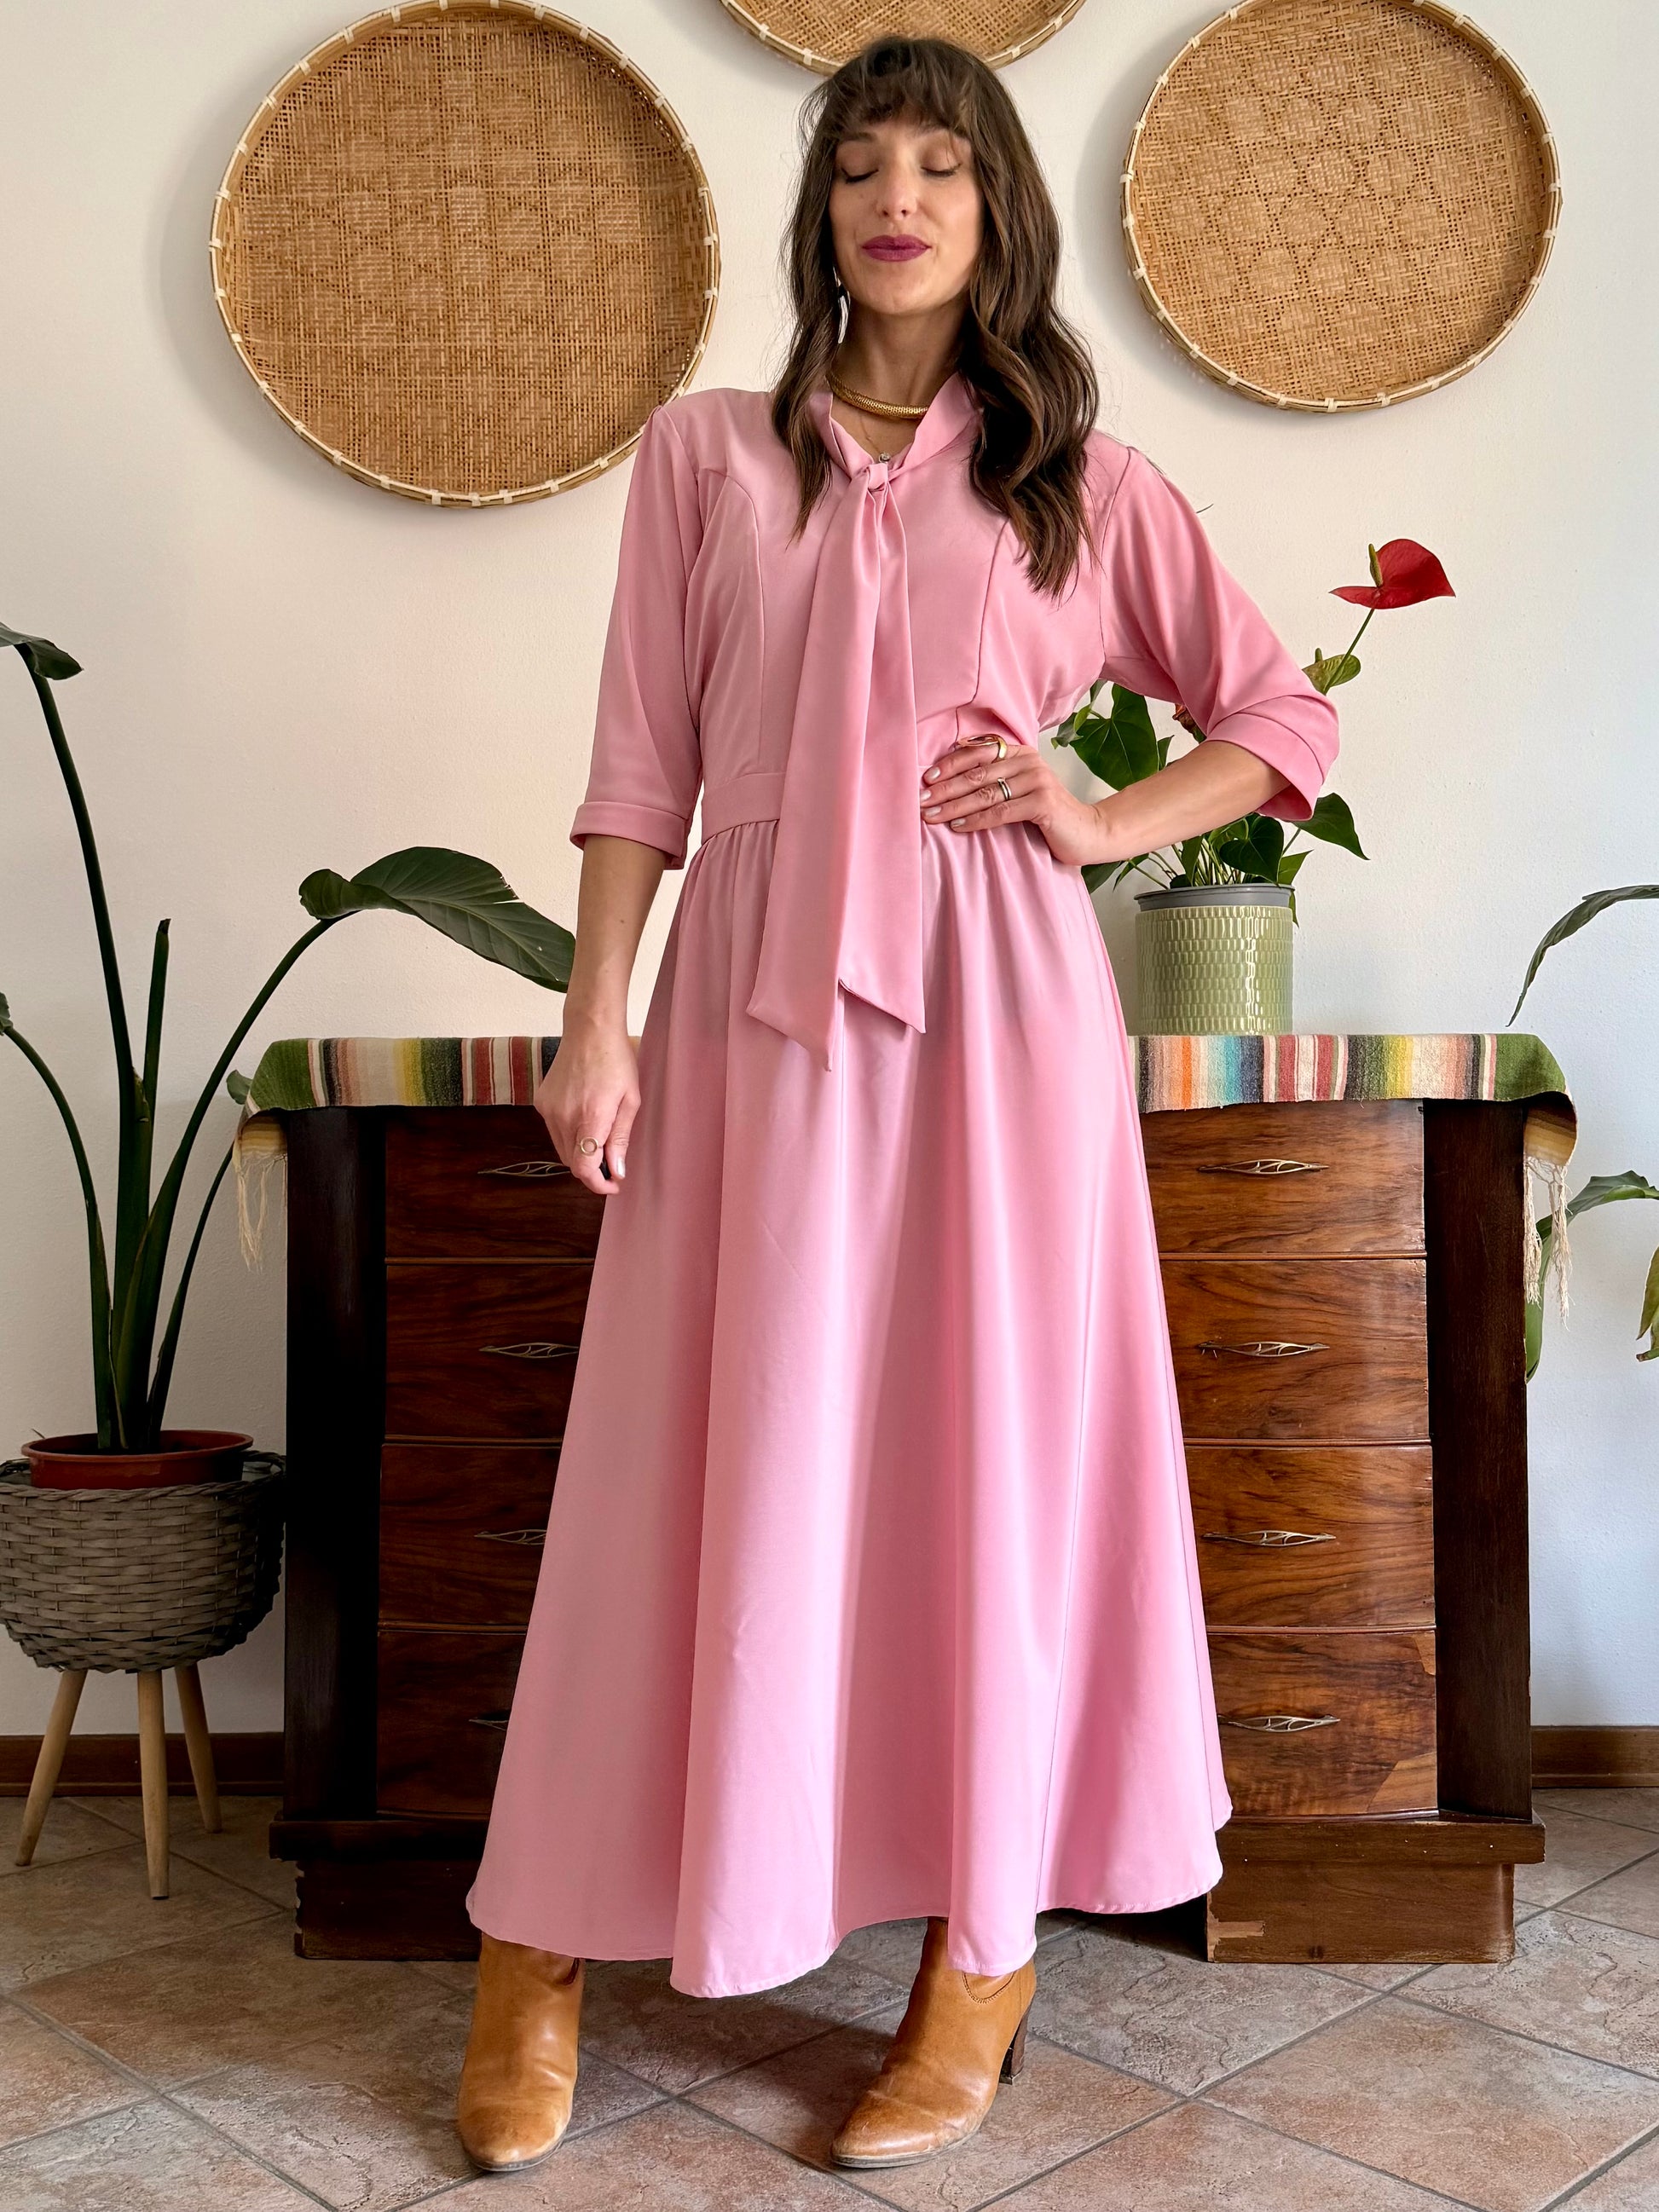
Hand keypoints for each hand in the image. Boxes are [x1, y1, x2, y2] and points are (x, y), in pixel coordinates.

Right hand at [534, 1021, 637, 1193]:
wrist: (589, 1030)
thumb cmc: (616, 1062)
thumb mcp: (630, 1101)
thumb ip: (620, 1139)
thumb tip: (616, 1171)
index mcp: (590, 1117)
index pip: (584, 1168)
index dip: (598, 1184)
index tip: (612, 1184)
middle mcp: (564, 1117)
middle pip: (572, 1162)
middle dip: (592, 1169)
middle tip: (612, 1162)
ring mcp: (549, 1110)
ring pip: (562, 1149)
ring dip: (580, 1152)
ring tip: (600, 1137)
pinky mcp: (541, 1103)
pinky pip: (554, 1131)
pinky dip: (569, 1134)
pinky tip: (584, 1117)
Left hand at [920, 736, 1106, 869]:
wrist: (1088, 832)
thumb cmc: (1048, 815)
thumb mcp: (1020, 791)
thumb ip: (995, 779)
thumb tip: (953, 779)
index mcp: (1020, 753)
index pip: (978, 753)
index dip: (949, 765)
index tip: (926, 780)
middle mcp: (1029, 761)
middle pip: (977, 773)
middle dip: (945, 788)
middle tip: (920, 801)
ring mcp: (1037, 780)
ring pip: (986, 793)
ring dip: (954, 805)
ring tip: (931, 816)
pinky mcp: (1043, 802)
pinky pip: (1001, 811)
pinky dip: (977, 820)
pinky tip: (958, 826)